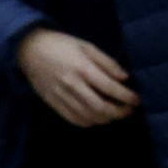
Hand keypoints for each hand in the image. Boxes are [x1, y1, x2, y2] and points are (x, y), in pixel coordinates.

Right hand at [17, 26, 141, 126]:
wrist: (30, 49)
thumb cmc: (62, 44)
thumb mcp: (87, 46)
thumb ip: (107, 63)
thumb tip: (125, 78)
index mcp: (83, 68)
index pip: (110, 88)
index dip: (127, 97)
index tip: (137, 100)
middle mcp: (72, 85)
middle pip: (100, 108)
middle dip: (119, 112)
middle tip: (129, 110)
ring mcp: (61, 97)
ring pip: (88, 117)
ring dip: (106, 119)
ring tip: (116, 114)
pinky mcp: (53, 103)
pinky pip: (74, 119)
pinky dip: (89, 122)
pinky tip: (97, 118)